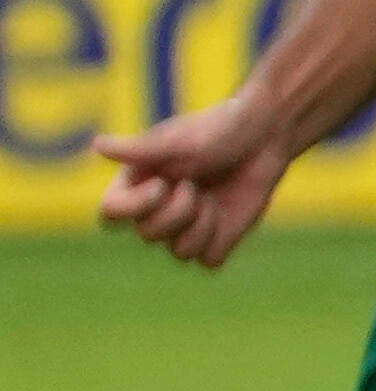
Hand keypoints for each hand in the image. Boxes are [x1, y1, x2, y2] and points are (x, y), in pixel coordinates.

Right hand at [90, 98, 281, 271]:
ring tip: (212, 198)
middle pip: (149, 235)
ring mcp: (186, 228)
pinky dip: (220, 239)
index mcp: (136, 186)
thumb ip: (138, 150)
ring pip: (180, 253)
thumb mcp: (177, 140)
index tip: (162, 184)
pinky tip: (226, 212)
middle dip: (177, 211)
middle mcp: (156, 211)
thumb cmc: (217, 130)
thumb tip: (97, 145)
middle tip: (194, 185)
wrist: (263, 135)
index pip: (110, 215)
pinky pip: (209, 260)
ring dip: (200, 225)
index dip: (135, 206)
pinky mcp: (217, 240)